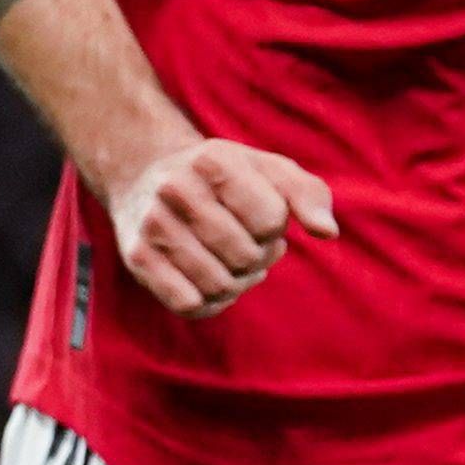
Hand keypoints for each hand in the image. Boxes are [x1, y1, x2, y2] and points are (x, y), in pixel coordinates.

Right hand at [99, 129, 338, 317]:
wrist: (146, 175)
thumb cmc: (223, 177)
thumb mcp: (269, 170)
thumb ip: (309, 195)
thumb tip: (327, 233)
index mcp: (213, 160)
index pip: (270, 220)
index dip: (275, 226)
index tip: (259, 213)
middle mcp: (175, 189)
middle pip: (245, 256)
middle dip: (256, 256)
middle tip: (244, 241)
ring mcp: (152, 225)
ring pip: (219, 285)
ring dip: (235, 281)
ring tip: (228, 261)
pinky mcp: (137, 258)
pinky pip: (190, 304)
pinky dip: (209, 300)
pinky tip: (209, 279)